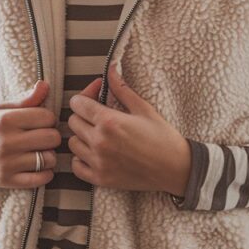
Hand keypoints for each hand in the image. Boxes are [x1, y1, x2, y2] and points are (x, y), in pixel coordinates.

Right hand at [0, 80, 60, 188]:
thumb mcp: (2, 110)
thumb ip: (26, 99)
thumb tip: (45, 85)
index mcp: (6, 120)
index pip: (47, 117)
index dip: (49, 119)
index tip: (42, 123)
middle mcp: (6, 141)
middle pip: (52, 138)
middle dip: (52, 137)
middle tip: (43, 138)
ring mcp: (7, 163)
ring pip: (49, 159)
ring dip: (50, 156)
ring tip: (41, 152)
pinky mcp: (7, 180)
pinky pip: (41, 179)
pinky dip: (46, 173)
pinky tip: (40, 167)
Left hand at [68, 63, 191, 195]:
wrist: (175, 169)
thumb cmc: (163, 137)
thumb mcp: (144, 108)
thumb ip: (122, 88)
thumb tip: (111, 69)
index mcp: (109, 121)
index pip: (77, 103)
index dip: (84, 97)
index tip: (94, 97)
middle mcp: (100, 142)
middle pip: (72, 122)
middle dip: (83, 115)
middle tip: (98, 115)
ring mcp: (98, 162)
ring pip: (72, 143)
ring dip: (82, 137)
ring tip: (98, 134)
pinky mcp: (100, 179)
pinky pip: (76, 166)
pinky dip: (81, 159)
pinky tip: (94, 153)